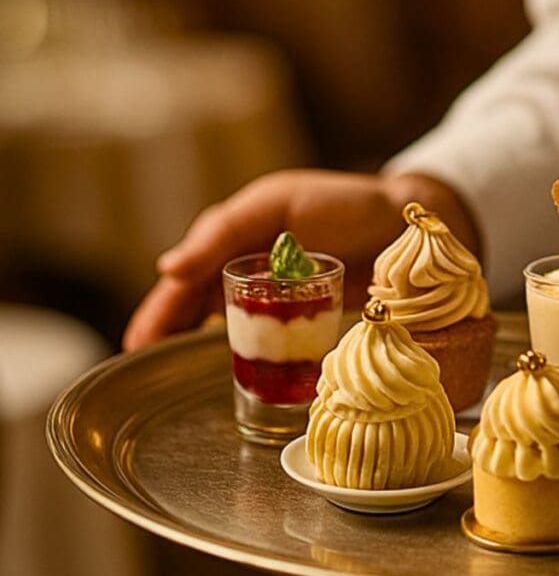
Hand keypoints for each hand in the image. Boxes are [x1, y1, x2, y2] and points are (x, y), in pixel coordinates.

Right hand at [122, 170, 475, 350]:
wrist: (403, 222)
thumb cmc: (341, 203)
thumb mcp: (274, 204)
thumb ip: (223, 232)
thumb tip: (168, 269)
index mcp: (240, 237)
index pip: (188, 276)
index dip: (161, 310)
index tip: (138, 343)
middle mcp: (257, 267)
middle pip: (203, 304)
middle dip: (172, 332)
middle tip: (147, 364)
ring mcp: (284, 294)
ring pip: (235, 323)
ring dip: (208, 345)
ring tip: (181, 372)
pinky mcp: (313, 315)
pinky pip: (276, 338)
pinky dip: (255, 353)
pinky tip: (242, 371)